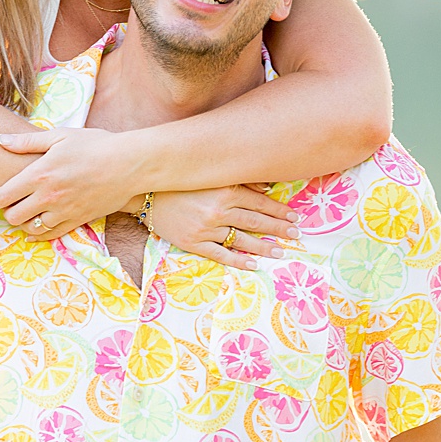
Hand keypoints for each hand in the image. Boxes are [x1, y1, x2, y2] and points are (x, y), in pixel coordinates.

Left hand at [0, 127, 140, 237]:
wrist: (130, 163)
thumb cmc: (95, 144)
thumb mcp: (59, 136)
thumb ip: (26, 142)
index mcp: (39, 174)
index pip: (2, 196)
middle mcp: (48, 196)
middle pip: (12, 215)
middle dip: (5, 211)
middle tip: (7, 203)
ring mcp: (63, 211)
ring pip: (30, 227)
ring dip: (22, 222)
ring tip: (24, 212)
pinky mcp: (78, 220)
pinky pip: (50, 234)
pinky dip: (39, 232)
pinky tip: (36, 226)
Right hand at [141, 186, 298, 268]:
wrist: (145, 195)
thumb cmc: (180, 183)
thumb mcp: (210, 176)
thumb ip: (239, 181)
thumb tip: (267, 189)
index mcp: (225, 191)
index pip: (260, 203)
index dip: (279, 211)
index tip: (294, 218)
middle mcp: (218, 210)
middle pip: (255, 221)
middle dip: (278, 229)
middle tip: (295, 236)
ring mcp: (205, 229)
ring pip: (241, 240)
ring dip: (263, 247)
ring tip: (280, 252)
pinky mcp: (193, 242)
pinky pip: (220, 254)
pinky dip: (237, 260)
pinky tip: (253, 265)